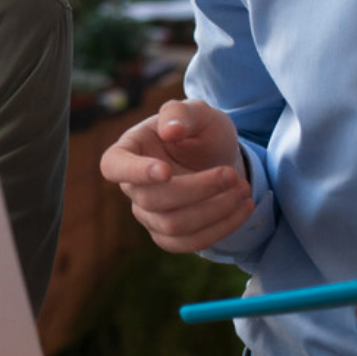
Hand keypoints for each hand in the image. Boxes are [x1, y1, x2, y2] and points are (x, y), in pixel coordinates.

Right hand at [99, 99, 253, 252]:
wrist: (219, 157)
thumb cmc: (201, 131)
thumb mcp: (198, 112)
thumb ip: (181, 113)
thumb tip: (170, 131)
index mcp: (129, 150)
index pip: (113, 166)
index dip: (134, 172)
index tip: (165, 171)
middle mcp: (133, 186)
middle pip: (151, 200)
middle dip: (198, 189)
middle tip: (232, 175)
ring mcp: (148, 214)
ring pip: (172, 226)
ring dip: (214, 211)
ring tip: (243, 190)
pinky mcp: (170, 236)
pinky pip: (188, 243)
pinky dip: (220, 228)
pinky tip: (243, 209)